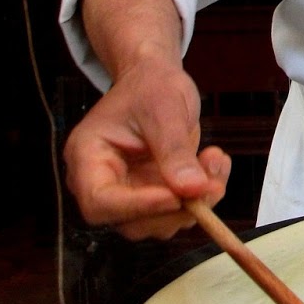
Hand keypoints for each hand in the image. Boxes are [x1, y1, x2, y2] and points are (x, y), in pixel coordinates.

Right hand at [63, 60, 229, 239]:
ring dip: (195, 203)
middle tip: (211, 183)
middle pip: (131, 221)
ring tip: (216, 162)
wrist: (156, 81)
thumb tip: (192, 189)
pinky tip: (216, 164)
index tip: (177, 197)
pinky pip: (177, 211)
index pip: (100, 201)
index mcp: (87, 157)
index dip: (137, 207)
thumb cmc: (150, 87)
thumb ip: (175, 150)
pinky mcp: (153, 195)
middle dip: (176, 209)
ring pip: (158, 223)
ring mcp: (129, 192)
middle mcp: (102, 182)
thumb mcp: (164, 110)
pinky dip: (203, 196)